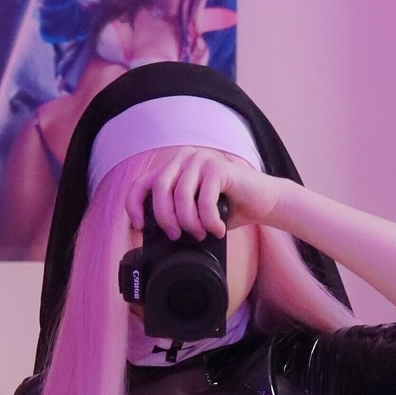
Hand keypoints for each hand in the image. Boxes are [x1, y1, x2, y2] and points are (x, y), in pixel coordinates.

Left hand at [123, 144, 277, 241]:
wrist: (262, 203)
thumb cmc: (228, 210)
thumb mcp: (194, 212)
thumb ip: (174, 212)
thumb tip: (151, 233)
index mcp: (174, 167)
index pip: (142, 183)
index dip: (134, 205)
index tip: (139, 227)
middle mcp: (185, 158)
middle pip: (160, 190)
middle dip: (166, 220)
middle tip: (178, 236)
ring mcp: (202, 159)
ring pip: (181, 197)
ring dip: (191, 223)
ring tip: (202, 234)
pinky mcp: (218, 167)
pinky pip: (204, 201)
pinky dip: (210, 222)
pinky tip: (218, 229)